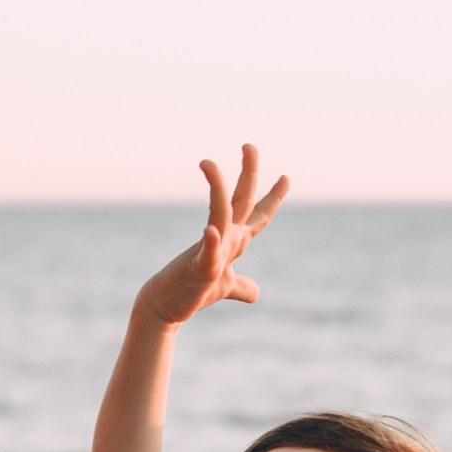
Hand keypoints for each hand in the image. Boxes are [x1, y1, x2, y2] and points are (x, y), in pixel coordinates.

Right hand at [136, 145, 288, 328]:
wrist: (166, 306)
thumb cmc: (193, 292)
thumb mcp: (225, 288)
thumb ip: (241, 286)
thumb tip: (255, 292)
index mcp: (234, 242)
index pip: (257, 215)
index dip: (273, 197)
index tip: (286, 177)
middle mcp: (225, 239)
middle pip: (240, 201)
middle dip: (247, 173)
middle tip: (249, 145)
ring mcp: (211, 251)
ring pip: (219, 215)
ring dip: (216, 189)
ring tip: (207, 163)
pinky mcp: (199, 270)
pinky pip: (207, 252)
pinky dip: (210, 241)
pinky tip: (211, 231)